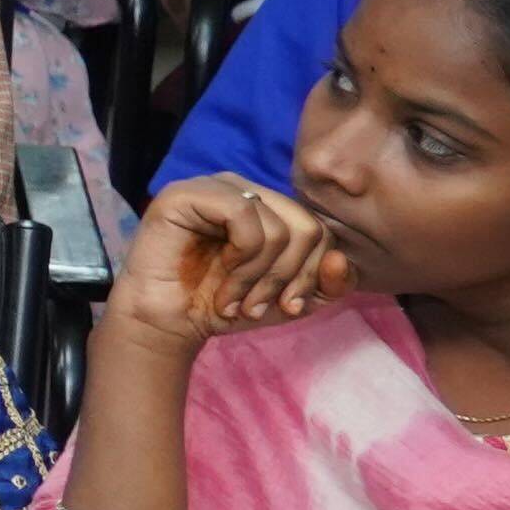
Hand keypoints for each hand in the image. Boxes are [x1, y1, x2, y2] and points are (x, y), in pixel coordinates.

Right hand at [110, 175, 352, 351]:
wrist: (169, 324)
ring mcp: (217, 186)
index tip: (287, 307)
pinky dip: (240, 256)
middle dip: (286, 278)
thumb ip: (328, 285)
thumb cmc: (226, 306)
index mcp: (271, 206)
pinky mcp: (189, 192)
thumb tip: (340, 260)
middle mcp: (246, 188)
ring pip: (277, 226)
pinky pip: (242, 214)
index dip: (312, 275)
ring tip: (233, 298)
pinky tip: (221, 273)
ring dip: (258, 276)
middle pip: (306, 227)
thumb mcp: (290, 300)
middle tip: (255, 306)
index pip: (320, 230)